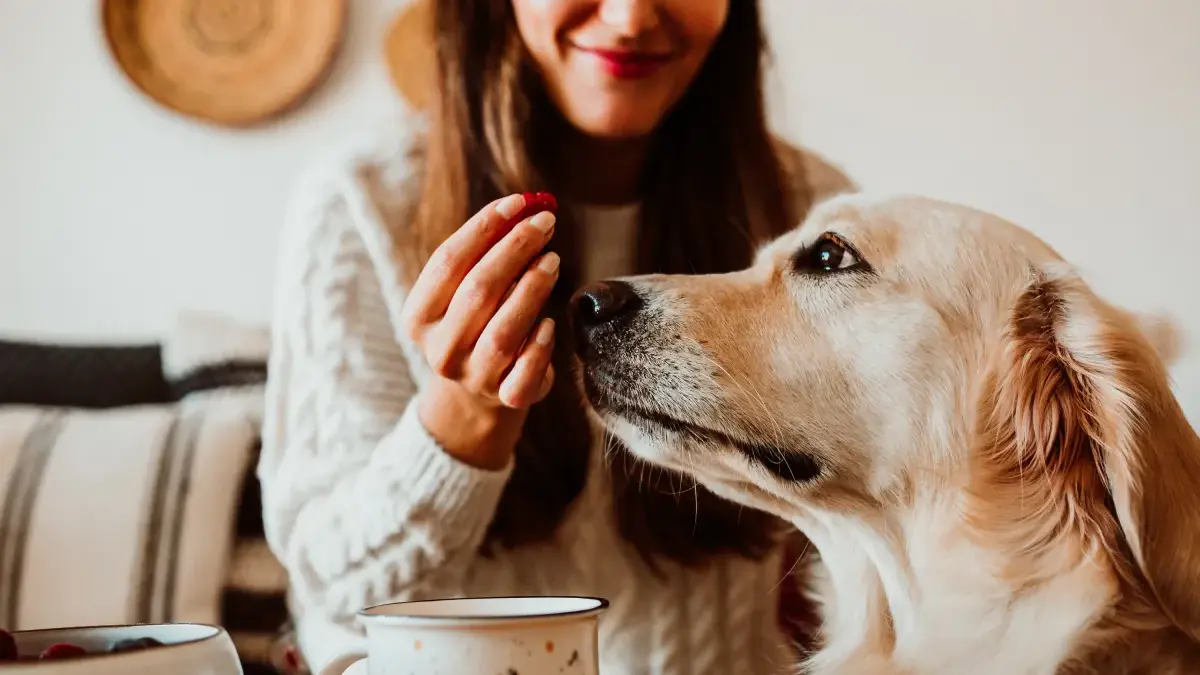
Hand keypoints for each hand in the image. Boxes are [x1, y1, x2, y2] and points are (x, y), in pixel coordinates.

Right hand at [400, 193, 559, 466]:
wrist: (476, 397)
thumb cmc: (475, 325)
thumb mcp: (465, 292)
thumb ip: (486, 253)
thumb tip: (526, 207)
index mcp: (419, 316)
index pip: (448, 261)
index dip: (484, 227)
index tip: (519, 202)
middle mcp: (440, 349)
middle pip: (478, 290)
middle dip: (515, 249)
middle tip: (544, 223)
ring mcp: (472, 377)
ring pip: (504, 330)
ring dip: (532, 289)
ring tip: (553, 260)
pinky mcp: (506, 399)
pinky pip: (526, 370)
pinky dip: (540, 344)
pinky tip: (551, 322)